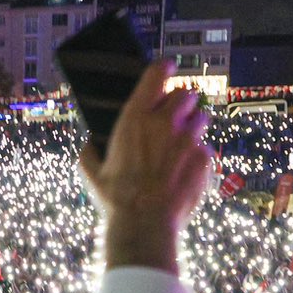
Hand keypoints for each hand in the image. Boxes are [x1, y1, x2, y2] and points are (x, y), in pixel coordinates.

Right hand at [78, 60, 210, 275]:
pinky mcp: (204, 158)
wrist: (145, 225)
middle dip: (182, 102)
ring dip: (193, 126)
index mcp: (135, 118)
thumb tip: (88, 144)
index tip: (166, 69)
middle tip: (175, 117)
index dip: (163, 68)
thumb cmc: (116, 199)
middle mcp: (164, 122)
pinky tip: (184, 174)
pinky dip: (197, 158)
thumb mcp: (91, 173)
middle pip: (186, 94)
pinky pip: (205, 149)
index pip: (156, 74)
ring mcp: (188, 139)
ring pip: (200, 118)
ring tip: (182, 145)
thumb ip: (89, 151)